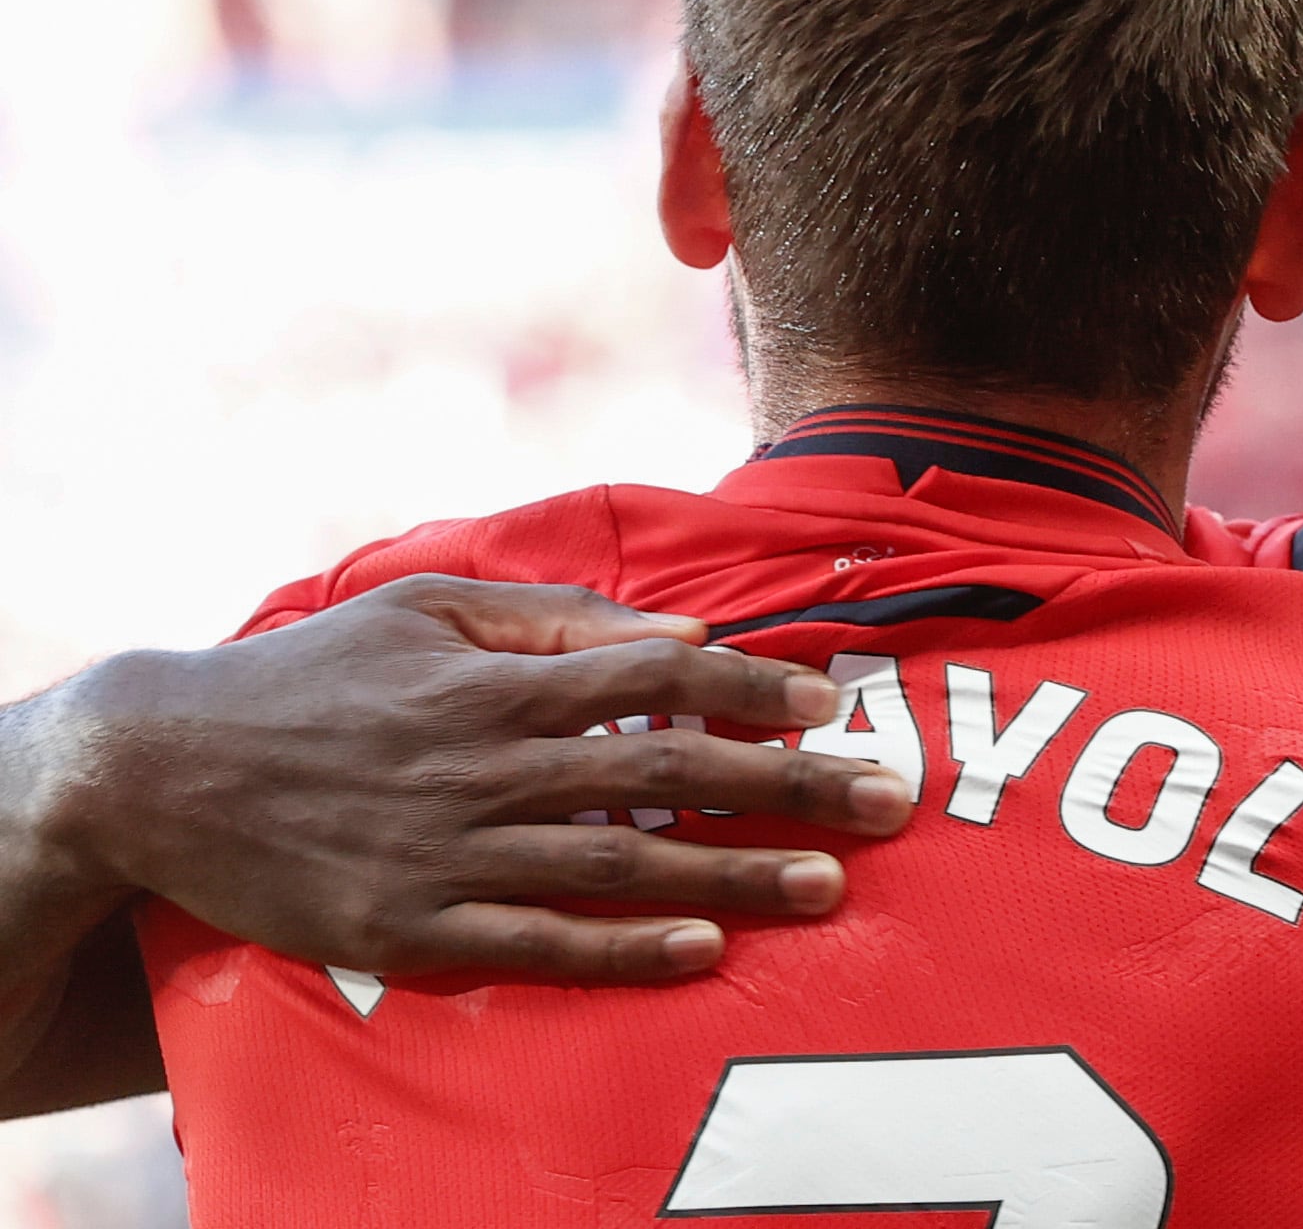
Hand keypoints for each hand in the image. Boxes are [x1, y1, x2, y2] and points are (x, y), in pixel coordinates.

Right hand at [49, 575, 912, 982]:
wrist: (162, 769)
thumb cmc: (310, 676)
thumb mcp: (424, 606)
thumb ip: (552, 615)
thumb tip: (673, 628)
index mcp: (500, 678)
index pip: (659, 676)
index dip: (756, 685)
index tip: (835, 700)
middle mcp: (491, 762)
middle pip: (669, 772)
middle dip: (788, 784)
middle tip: (885, 801)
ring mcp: (454, 851)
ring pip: (624, 866)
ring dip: (734, 876)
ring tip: (828, 886)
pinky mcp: (414, 928)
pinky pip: (540, 946)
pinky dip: (625, 951)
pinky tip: (700, 952)